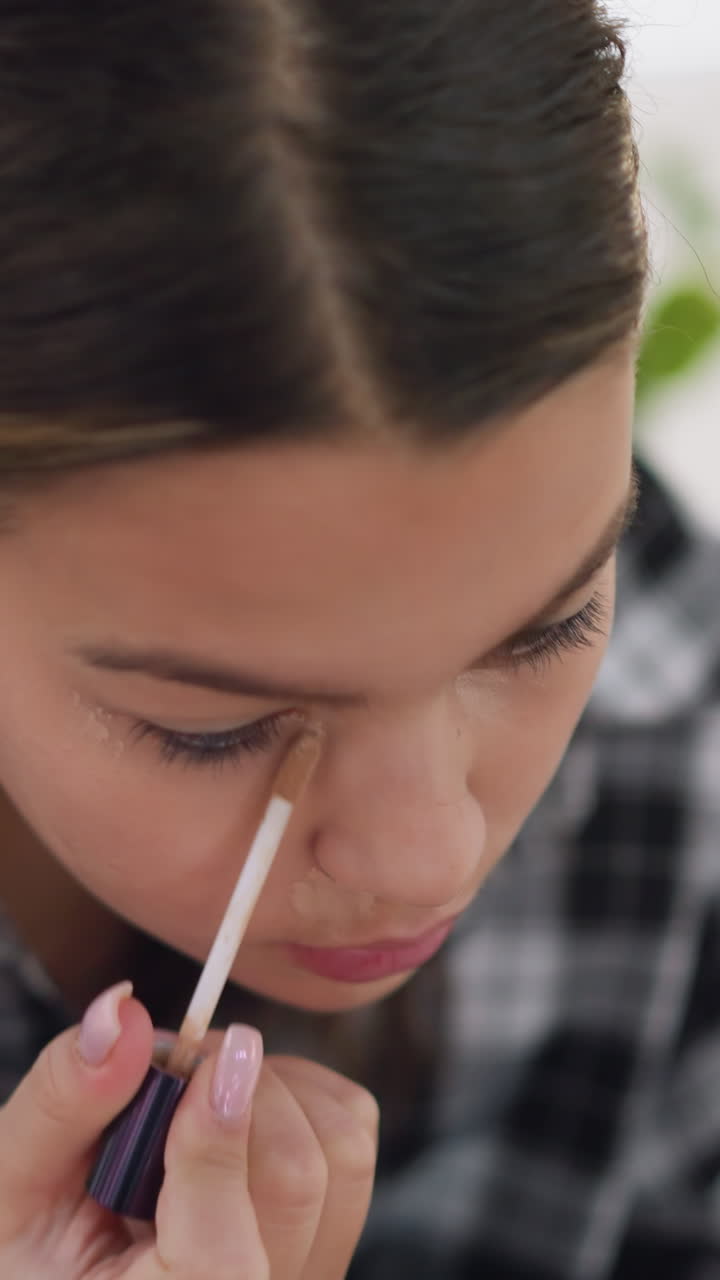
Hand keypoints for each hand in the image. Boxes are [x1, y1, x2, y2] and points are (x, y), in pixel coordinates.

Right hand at [0, 982, 377, 1278]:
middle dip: (238, 1091)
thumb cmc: (37, 1249)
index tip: (206, 1053)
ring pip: (341, 1153)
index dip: (219, 1143)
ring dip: (274, 1091)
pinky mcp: (329, 1237)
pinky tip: (239, 1111)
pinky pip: (353, 1136)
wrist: (69, 1269)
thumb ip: (64, 1103)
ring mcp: (305, 1277)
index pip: (223, 1263)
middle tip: (175, 1067)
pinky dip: (304, 1093)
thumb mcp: (11, 1188)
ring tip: (200, 1096)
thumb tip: (122, 1012)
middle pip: (297, 1180)